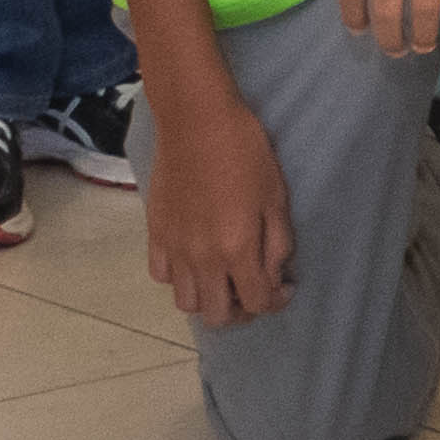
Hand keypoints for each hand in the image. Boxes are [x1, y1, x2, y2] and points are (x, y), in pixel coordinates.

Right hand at [143, 80, 295, 325]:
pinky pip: (162, 276)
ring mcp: (174, 248)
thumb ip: (277, 244)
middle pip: (217, 315)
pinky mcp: (154, 235)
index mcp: (237, 248)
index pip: (257, 302)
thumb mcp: (277, 197)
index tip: (285, 288)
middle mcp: (202, 258)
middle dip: (242, 311)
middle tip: (254, 289)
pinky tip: (196, 260)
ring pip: (186, 303)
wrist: (197, 123)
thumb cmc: (246, 153)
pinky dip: (180, 278)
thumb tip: (275, 276)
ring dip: (208, 299)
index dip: (276, 302)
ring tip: (224, 280)